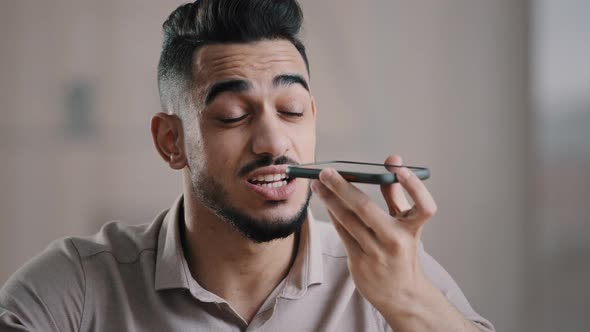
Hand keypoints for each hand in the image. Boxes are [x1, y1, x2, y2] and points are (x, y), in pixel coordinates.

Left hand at [311, 155, 436, 312]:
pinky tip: (325, 201)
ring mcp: (375, 253)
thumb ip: (396, 193)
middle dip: (342, 186)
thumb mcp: (405, 224)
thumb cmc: (401, 251)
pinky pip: (342, 231)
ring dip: (329, 199)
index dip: (415, 187)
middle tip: (326, 172)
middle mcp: (395, 241)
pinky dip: (332, 214)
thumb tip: (393, 160)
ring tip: (317, 184)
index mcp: (412, 230)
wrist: (400, 295)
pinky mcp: (359, 261)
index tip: (401, 169)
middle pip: (366, 208)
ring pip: (347, 219)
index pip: (424, 207)